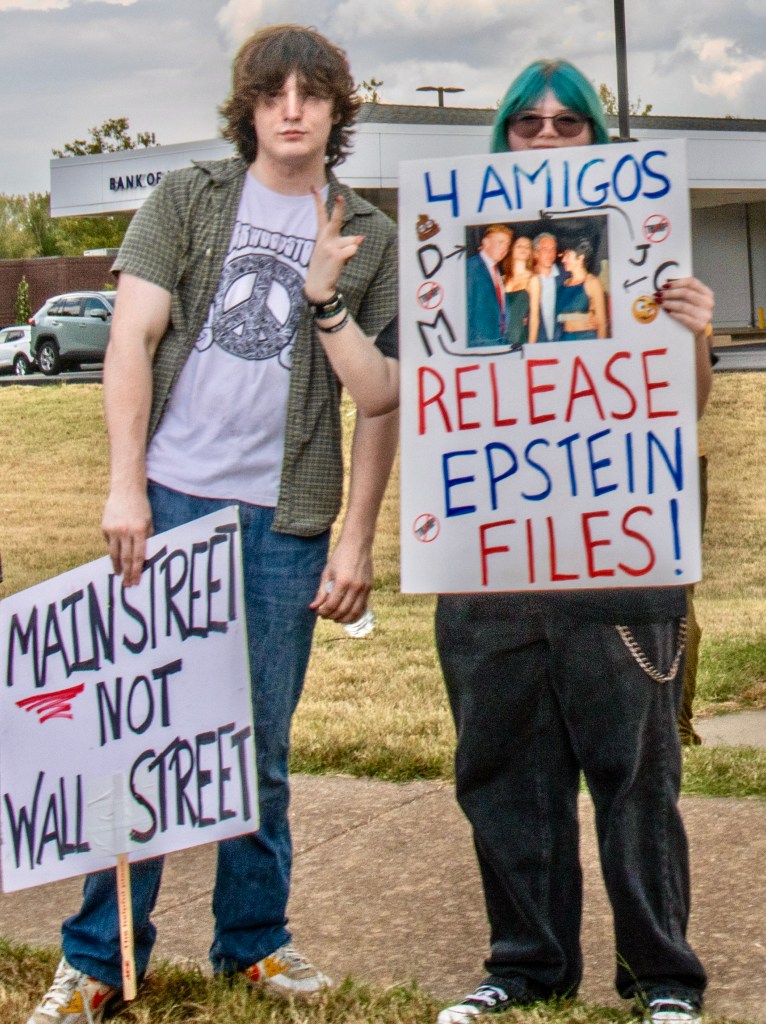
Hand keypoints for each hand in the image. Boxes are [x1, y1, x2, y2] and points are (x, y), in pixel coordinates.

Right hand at [102, 488, 152, 586]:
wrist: (126, 490)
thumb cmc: (141, 507)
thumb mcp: (149, 522)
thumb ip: (147, 539)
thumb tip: (143, 558)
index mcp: (140, 531)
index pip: (138, 556)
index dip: (137, 571)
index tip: (136, 582)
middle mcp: (125, 531)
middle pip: (125, 558)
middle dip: (127, 573)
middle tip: (127, 585)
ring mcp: (113, 530)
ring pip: (114, 554)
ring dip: (116, 567)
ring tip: (119, 575)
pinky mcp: (105, 527)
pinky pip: (109, 544)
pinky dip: (112, 552)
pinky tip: (115, 559)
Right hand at [303, 189, 363, 303]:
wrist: (318, 286)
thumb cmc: (325, 268)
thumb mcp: (330, 252)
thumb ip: (345, 243)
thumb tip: (360, 238)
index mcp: (321, 236)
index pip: (320, 215)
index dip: (317, 200)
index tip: (313, 187)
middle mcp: (325, 239)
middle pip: (335, 219)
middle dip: (339, 207)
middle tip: (340, 196)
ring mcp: (330, 246)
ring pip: (352, 241)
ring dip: (349, 252)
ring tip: (338, 262)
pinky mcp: (337, 255)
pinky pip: (353, 250)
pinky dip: (350, 258)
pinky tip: (341, 265)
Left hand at [309, 536, 371, 622]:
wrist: (357, 544)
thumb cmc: (340, 556)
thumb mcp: (327, 572)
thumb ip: (321, 592)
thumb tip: (313, 607)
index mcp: (342, 582)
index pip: (332, 605)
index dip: (323, 612)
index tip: (318, 612)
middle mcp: (355, 587)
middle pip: (343, 611)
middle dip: (332, 616)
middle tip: (325, 615)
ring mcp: (364, 588)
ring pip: (354, 612)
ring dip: (343, 619)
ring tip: (335, 618)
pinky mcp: (369, 588)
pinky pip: (363, 607)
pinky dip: (355, 615)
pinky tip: (347, 616)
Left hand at [659, 277, 713, 338]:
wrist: (700, 334)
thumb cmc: (694, 316)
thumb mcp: (693, 302)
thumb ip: (684, 293)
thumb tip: (665, 286)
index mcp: (706, 293)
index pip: (691, 282)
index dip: (676, 282)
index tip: (664, 285)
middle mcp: (708, 302)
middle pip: (686, 293)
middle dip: (670, 293)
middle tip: (658, 294)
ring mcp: (705, 314)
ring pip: (684, 305)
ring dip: (669, 303)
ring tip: (660, 303)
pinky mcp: (700, 326)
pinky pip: (684, 318)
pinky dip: (674, 314)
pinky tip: (667, 312)